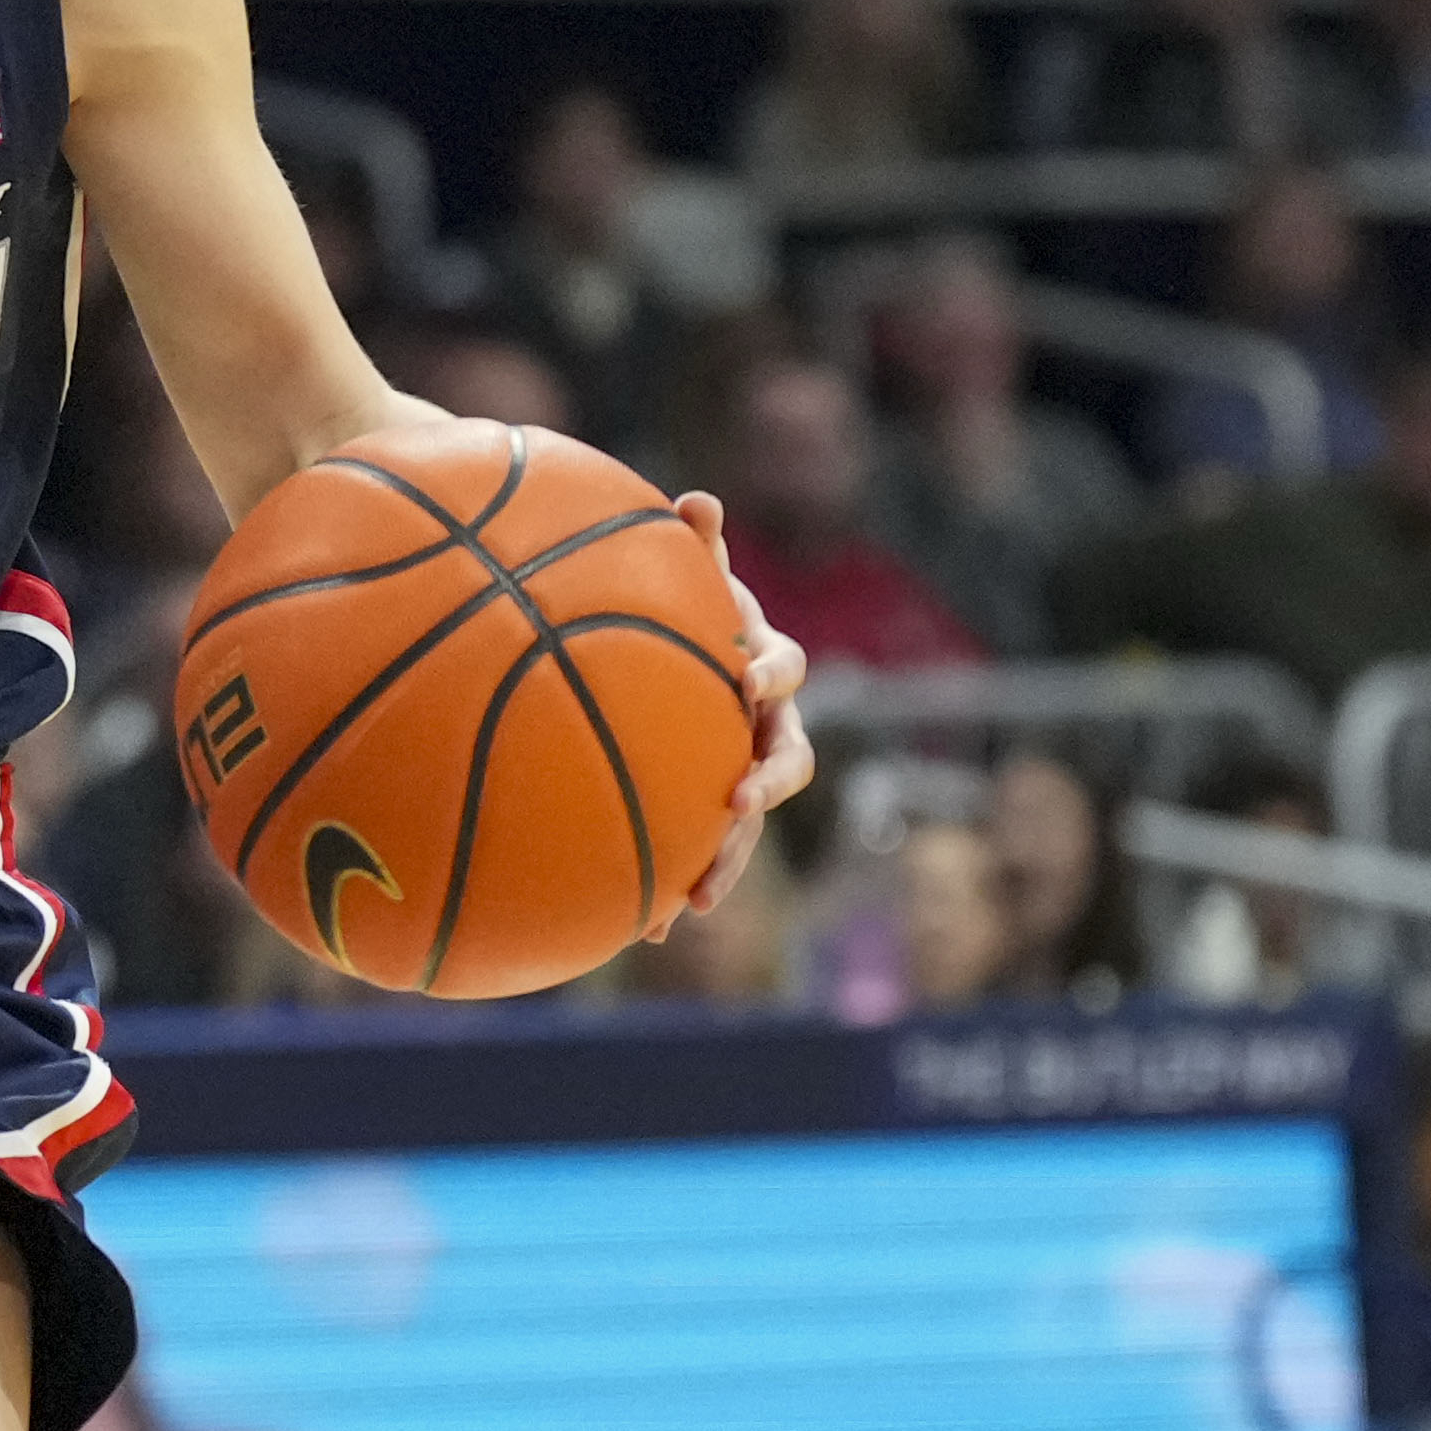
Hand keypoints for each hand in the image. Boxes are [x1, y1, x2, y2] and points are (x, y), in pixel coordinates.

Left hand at [648, 494, 817, 939]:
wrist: (667, 654)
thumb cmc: (677, 609)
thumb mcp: (684, 578)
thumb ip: (694, 545)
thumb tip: (698, 500)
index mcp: (762, 667)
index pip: (784, 670)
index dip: (772, 676)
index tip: (747, 682)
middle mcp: (766, 724)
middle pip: (787, 759)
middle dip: (766, 784)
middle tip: (737, 802)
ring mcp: (742, 770)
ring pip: (748, 822)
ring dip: (728, 860)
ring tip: (693, 901)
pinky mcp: (710, 809)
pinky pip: (699, 850)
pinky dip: (673, 887)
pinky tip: (642, 931)